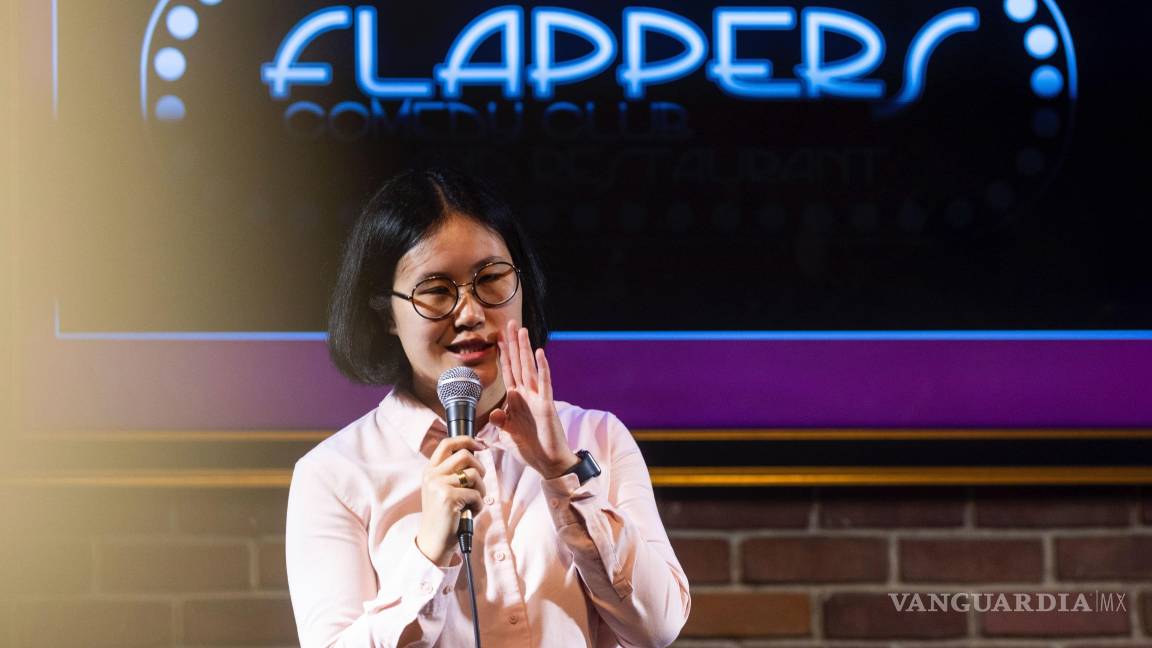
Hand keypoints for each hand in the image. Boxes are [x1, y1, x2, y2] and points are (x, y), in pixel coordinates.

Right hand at [415, 435, 486, 565]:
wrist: (433, 542)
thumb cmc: (444, 516)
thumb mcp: (442, 489)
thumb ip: (453, 473)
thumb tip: (476, 454)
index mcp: (430, 471)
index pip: (447, 443)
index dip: (466, 440)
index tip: (481, 445)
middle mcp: (432, 475)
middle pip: (465, 455)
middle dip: (479, 468)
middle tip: (479, 484)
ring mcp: (438, 485)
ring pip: (473, 474)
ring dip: (481, 489)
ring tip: (474, 502)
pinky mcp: (448, 497)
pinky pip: (476, 494)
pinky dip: (479, 505)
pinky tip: (470, 513)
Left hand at [490, 320, 579, 479]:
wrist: (549, 463)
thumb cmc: (532, 449)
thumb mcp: (509, 434)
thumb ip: (501, 421)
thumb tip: (493, 412)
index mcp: (517, 400)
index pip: (509, 372)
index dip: (504, 356)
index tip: (499, 339)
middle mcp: (527, 395)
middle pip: (518, 364)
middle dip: (513, 344)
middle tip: (510, 323)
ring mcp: (537, 398)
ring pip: (529, 368)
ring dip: (525, 349)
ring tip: (522, 330)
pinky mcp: (546, 405)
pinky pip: (544, 383)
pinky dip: (542, 368)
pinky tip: (540, 354)